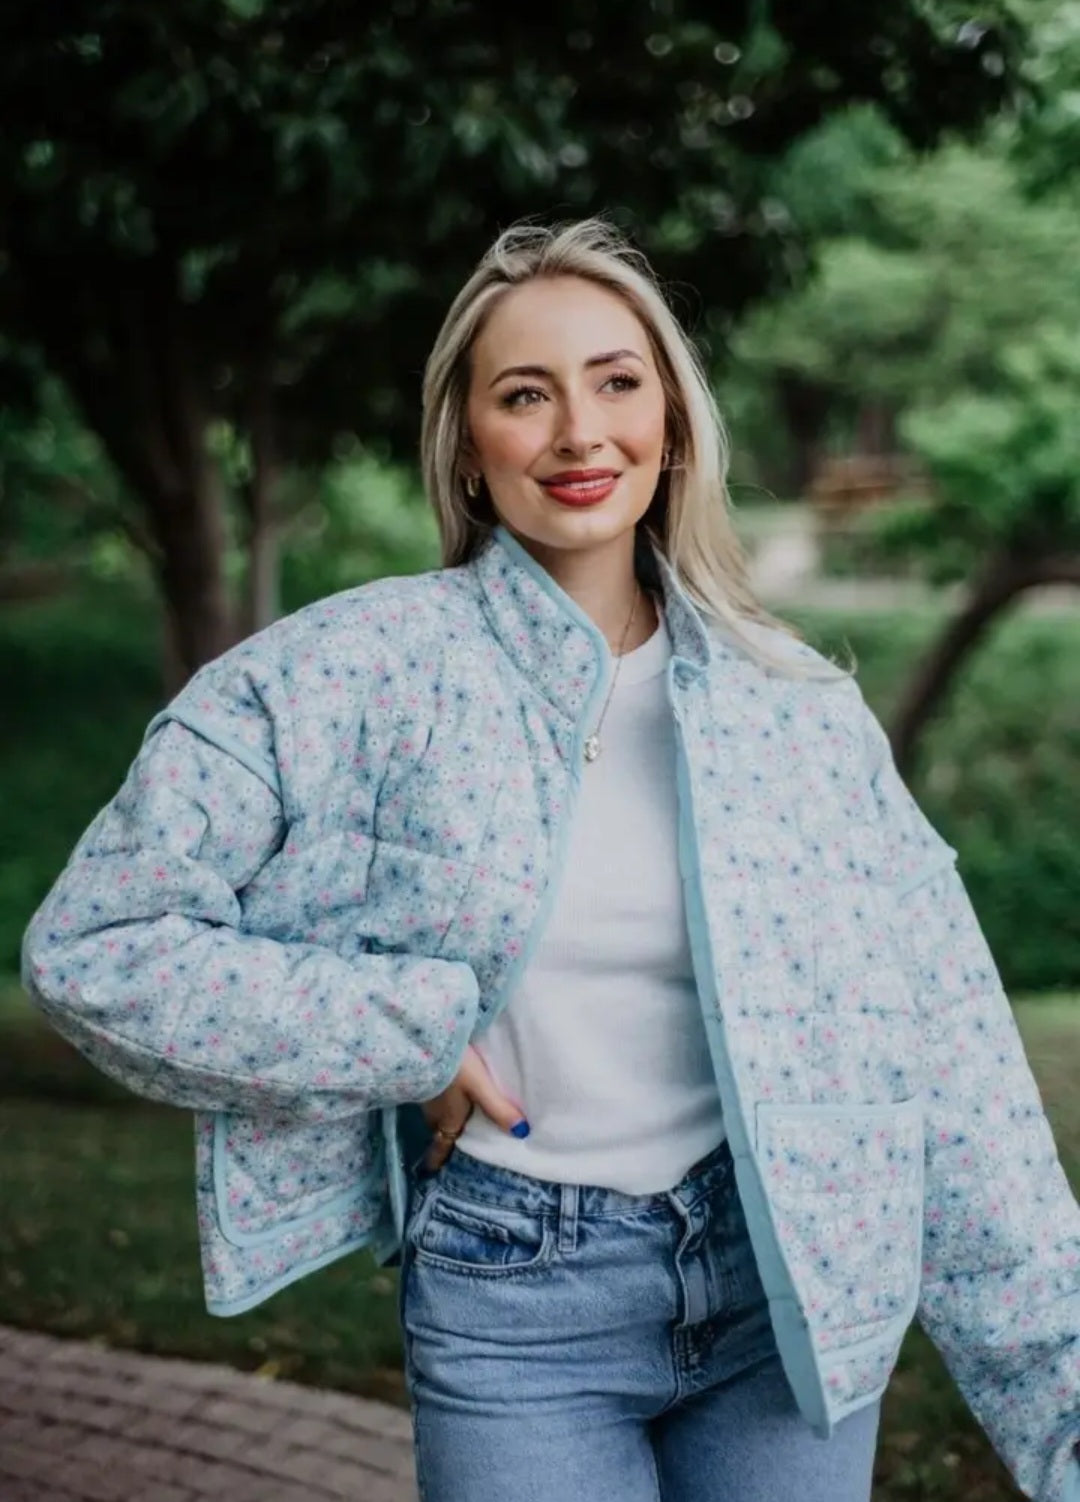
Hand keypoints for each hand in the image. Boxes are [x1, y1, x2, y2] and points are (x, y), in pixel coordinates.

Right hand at [420, 1045, 528, 1171]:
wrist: (425, 1040)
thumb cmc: (454, 1068)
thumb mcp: (481, 1088)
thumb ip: (499, 1109)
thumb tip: (522, 1133)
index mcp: (447, 1119)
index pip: (441, 1146)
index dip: (437, 1158)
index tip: (433, 1170)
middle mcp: (433, 1112)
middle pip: (439, 1129)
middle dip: (445, 1135)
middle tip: (454, 1139)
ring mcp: (425, 1095)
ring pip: (435, 1112)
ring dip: (443, 1115)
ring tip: (455, 1114)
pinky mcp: (424, 1078)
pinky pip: (432, 1097)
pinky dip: (440, 1099)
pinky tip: (447, 1089)